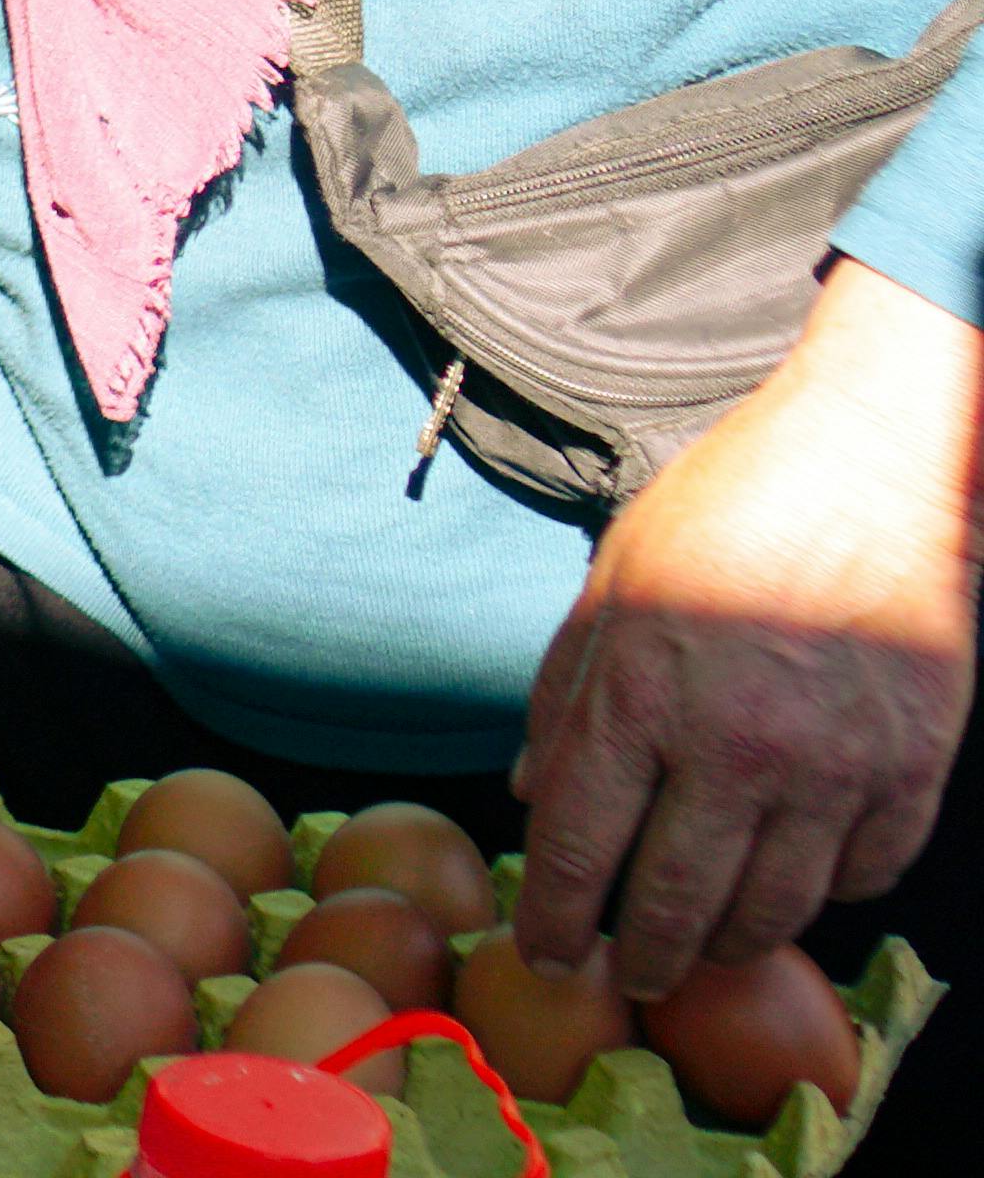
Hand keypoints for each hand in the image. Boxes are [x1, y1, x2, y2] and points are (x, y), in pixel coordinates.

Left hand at [515, 259, 983, 996]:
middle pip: (676, 901)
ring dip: (730, 942)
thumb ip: (565, 698)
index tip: (541, 951)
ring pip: (775, 909)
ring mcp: (834, 766)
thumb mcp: (610, 588)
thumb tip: (529, 794)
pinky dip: (825, 895)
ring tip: (702, 946)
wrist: (866, 468)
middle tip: (626, 975)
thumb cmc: (721, 514)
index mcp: (639, 693)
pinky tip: (794, 884)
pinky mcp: (912, 770)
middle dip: (641, 956)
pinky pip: (863, 876)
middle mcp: (734, 744)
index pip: (577, 844)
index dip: (553, 915)